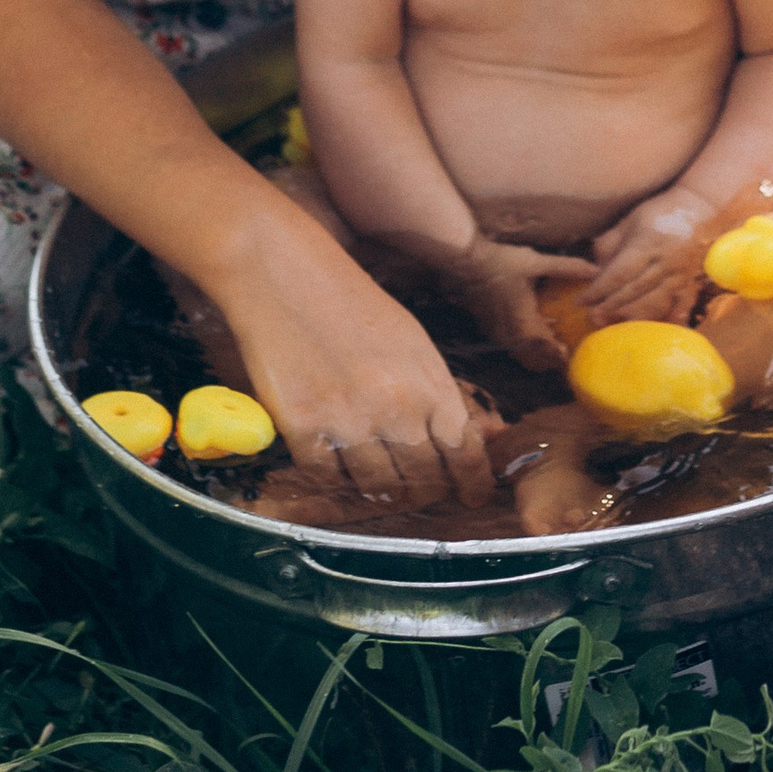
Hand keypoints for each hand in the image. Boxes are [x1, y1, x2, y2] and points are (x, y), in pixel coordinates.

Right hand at [220, 240, 501, 510]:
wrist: (283, 274)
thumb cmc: (351, 303)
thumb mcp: (411, 340)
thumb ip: (443, 393)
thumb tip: (489, 437)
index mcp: (431, 382)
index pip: (464, 452)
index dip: (472, 482)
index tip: (473, 497)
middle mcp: (396, 408)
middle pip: (423, 479)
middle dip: (427, 492)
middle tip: (423, 493)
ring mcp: (349, 421)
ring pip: (377, 488)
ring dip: (383, 492)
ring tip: (382, 486)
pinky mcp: (303, 429)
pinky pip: (329, 479)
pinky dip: (337, 479)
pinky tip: (340, 467)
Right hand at [429, 234, 583, 367]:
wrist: (466, 261)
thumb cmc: (501, 262)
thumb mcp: (536, 263)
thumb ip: (567, 267)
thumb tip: (595, 269)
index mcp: (524, 324)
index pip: (548, 351)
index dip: (563, 357)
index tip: (575, 354)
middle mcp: (510, 335)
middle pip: (534, 360)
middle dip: (551, 359)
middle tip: (567, 350)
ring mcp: (497, 333)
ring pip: (521, 355)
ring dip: (537, 352)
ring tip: (553, 341)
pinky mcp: (488, 327)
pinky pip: (511, 345)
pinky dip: (525, 344)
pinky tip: (533, 327)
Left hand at [583, 186, 716, 325]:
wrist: (702, 208)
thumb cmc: (660, 212)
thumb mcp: (631, 219)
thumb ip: (610, 243)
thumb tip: (594, 270)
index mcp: (649, 243)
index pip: (619, 273)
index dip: (599, 289)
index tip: (582, 300)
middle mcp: (667, 262)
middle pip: (635, 291)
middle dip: (611, 307)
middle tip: (592, 318)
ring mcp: (682, 275)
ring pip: (655, 303)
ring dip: (632, 317)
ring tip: (613, 325)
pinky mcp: (693, 283)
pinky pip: (681, 307)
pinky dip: (668, 320)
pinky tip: (654, 332)